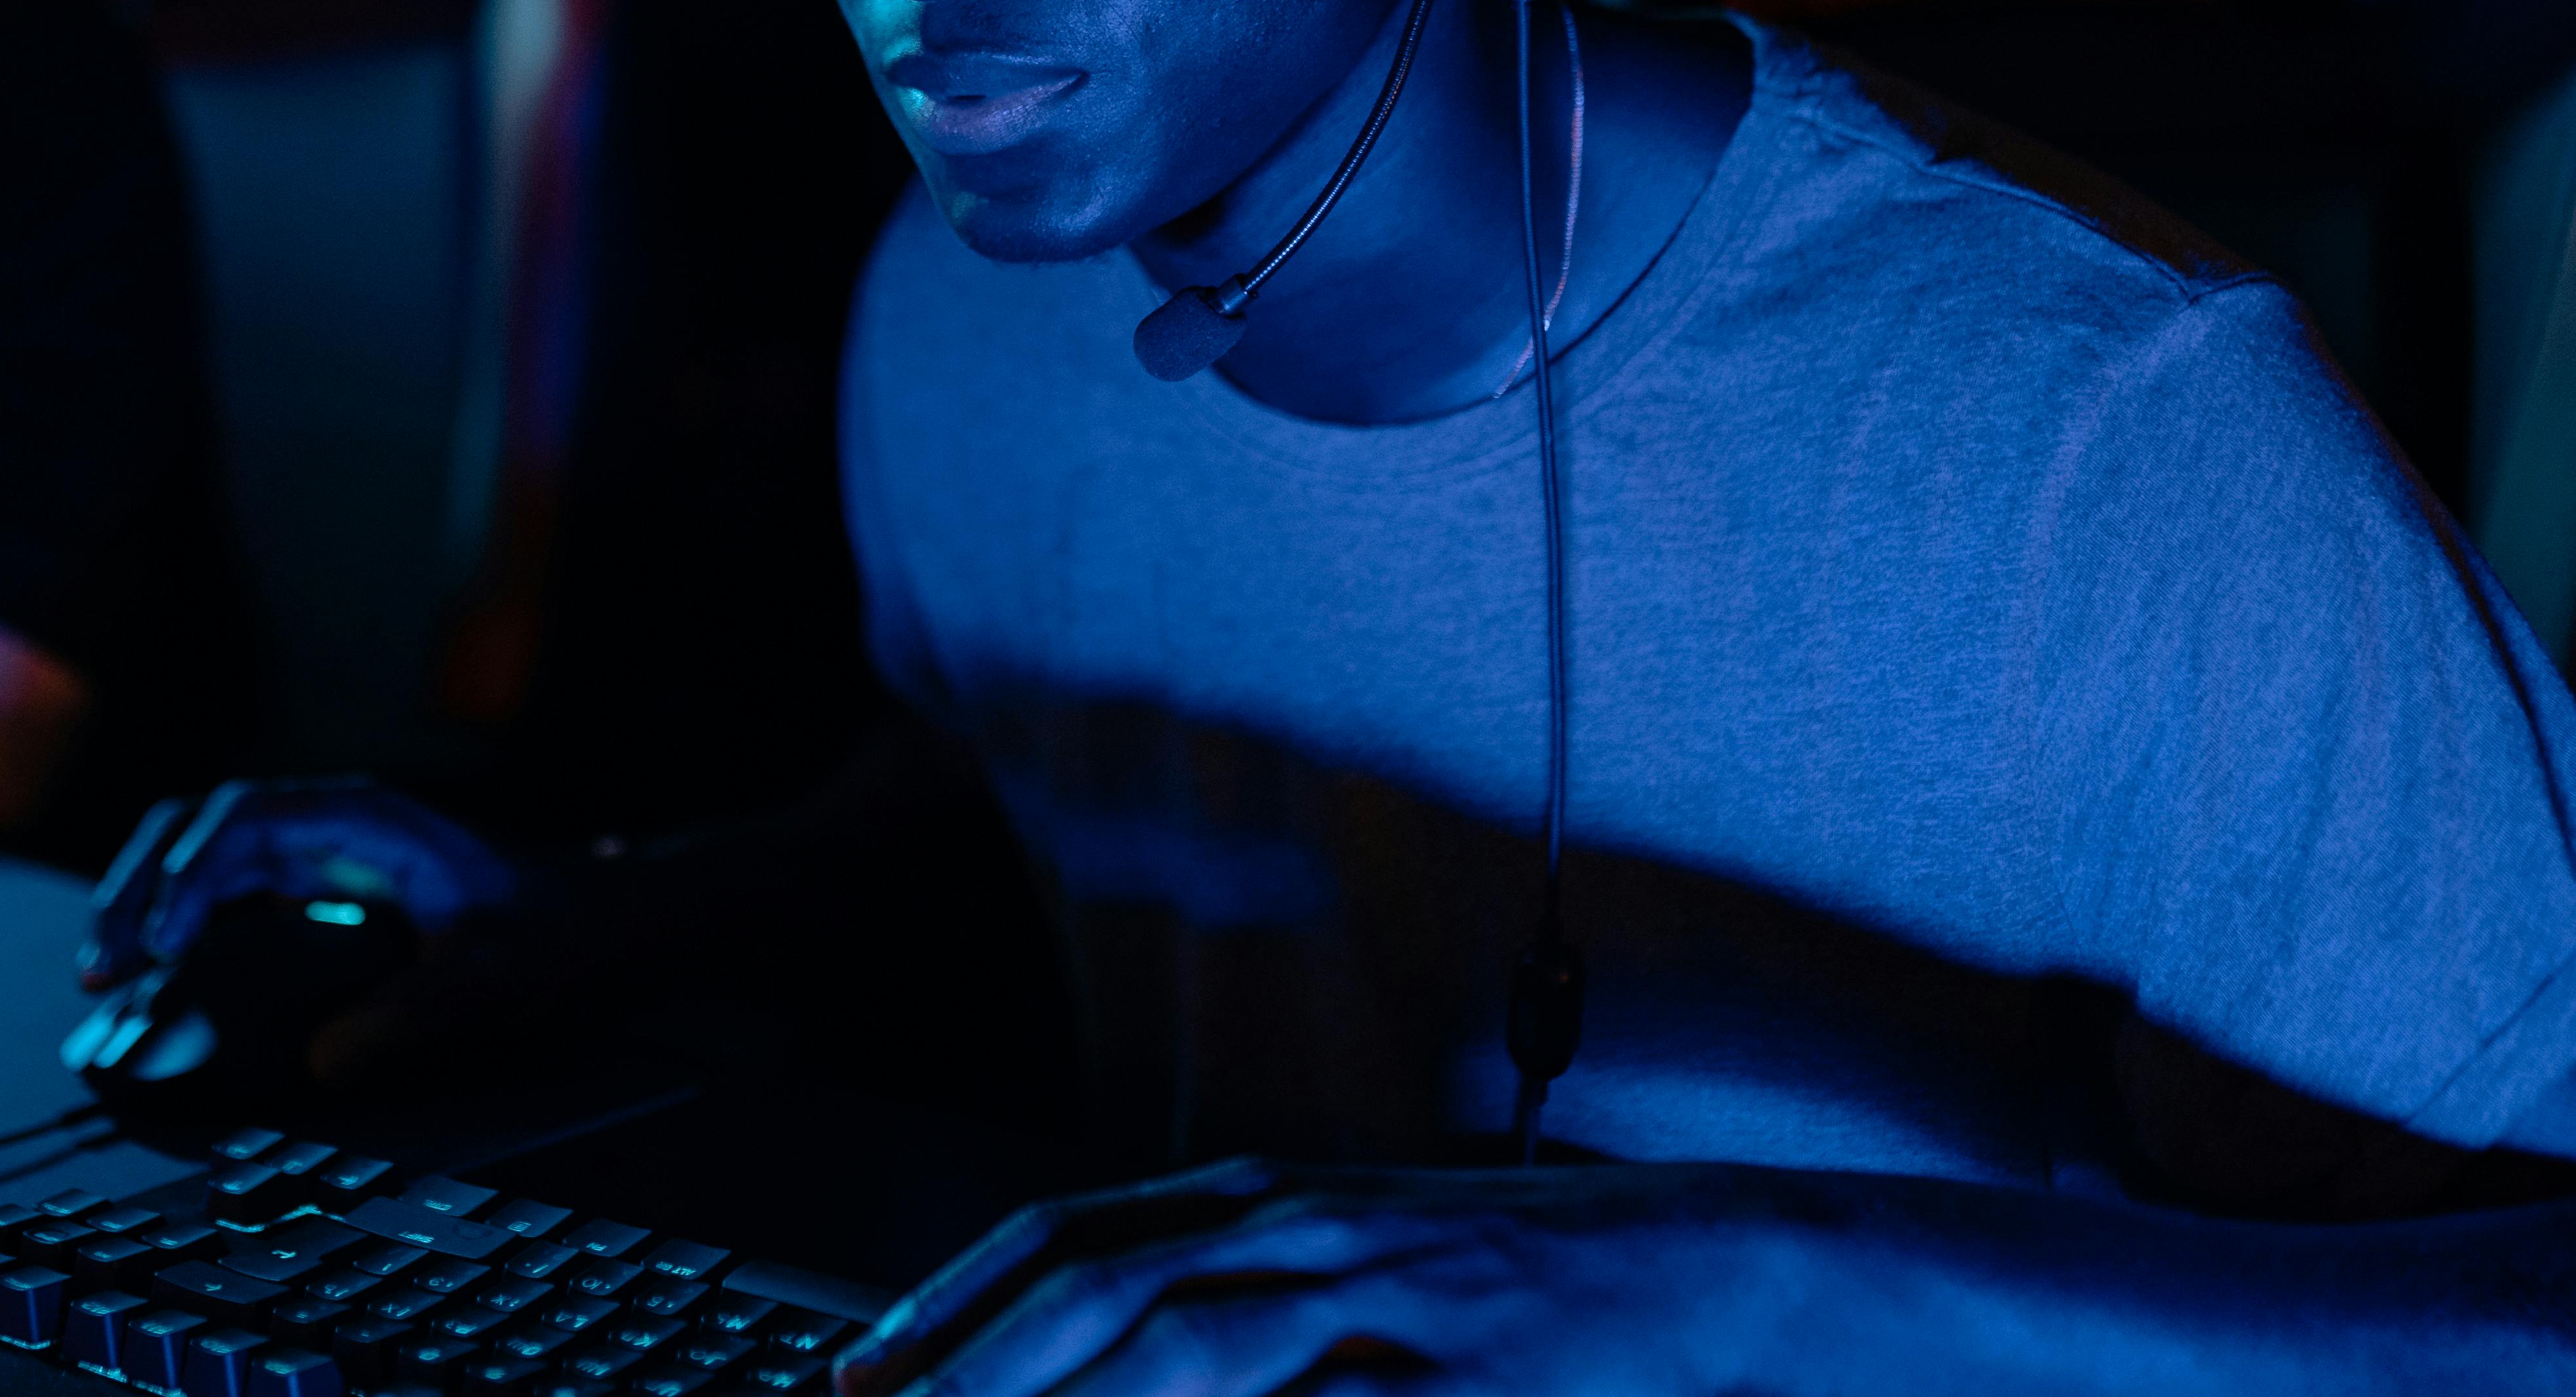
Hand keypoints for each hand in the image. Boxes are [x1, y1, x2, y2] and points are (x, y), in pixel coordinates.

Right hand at [73, 777, 531, 1079]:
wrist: (577, 921)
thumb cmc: (540, 936)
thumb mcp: (492, 975)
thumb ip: (415, 1014)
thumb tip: (320, 1063)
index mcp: (361, 820)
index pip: (244, 821)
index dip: (189, 877)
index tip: (160, 946)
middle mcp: (323, 823)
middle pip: (197, 827)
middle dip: (139, 886)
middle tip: (102, 969)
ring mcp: (309, 852)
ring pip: (194, 854)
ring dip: (142, 903)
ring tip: (102, 976)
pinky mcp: (303, 889)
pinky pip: (217, 892)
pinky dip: (172, 925)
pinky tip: (143, 978)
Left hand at [837, 1159, 1955, 1396]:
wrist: (1719, 1263)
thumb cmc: (1516, 1281)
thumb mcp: (1354, 1273)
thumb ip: (1231, 1312)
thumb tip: (1089, 1367)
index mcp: (1269, 1198)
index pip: (1067, 1236)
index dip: (948, 1305)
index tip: (856, 1378)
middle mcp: (1309, 1231)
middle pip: (1102, 1292)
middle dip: (972, 1370)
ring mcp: (1392, 1300)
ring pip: (1194, 1351)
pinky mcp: (1471, 1376)